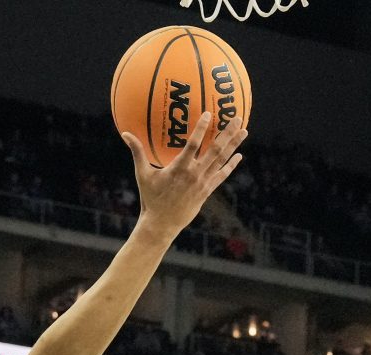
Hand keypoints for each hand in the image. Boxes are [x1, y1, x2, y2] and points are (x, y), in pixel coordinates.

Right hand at [124, 112, 247, 238]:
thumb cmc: (150, 198)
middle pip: (215, 150)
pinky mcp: (207, 191)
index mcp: (179, 168)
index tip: (210, 114)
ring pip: (222, 160)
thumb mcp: (142, 174)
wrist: (162, 224)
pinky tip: (239, 156)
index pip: (193, 145)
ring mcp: (203, 183)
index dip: (202, 129)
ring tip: (244, 131)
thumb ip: (137, 152)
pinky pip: (222, 175)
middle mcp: (195, 174)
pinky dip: (231, 165)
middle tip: (238, 118)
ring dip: (234, 145)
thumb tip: (125, 133)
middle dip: (228, 133)